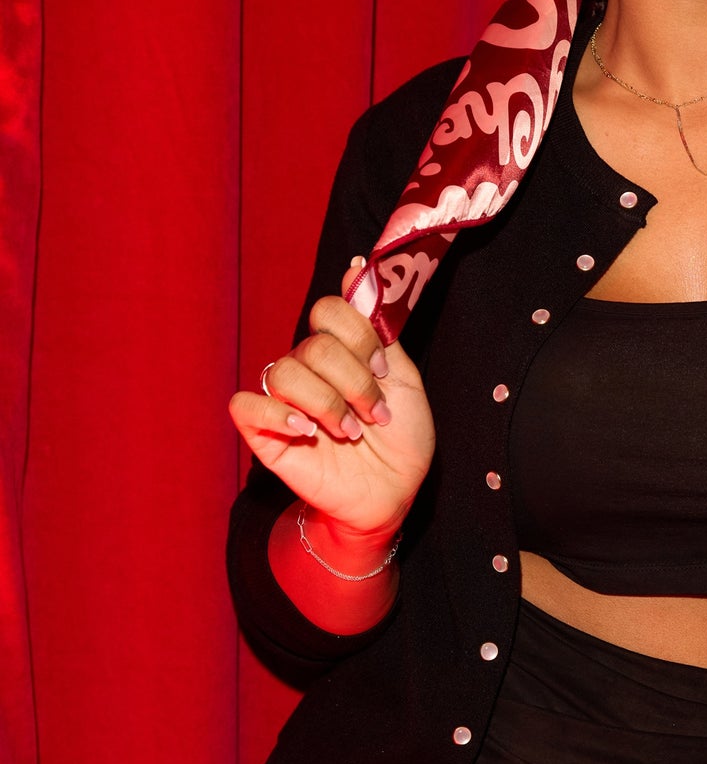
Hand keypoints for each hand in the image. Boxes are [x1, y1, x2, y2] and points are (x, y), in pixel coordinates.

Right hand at [229, 258, 435, 537]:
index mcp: (339, 351)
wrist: (392, 494)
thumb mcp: (403, 380)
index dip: (359, 338)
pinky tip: (307, 431)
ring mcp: (283, 399)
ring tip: (349, 432)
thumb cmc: (400, 441)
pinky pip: (245, 404)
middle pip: (314, 346)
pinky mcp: (262, 431)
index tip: (383, 370)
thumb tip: (358, 268)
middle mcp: (307, 368)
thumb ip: (378, 329)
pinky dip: (277, 413)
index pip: (329, 311)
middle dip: (354, 382)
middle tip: (373, 415)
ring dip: (327, 404)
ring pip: (284, 371)